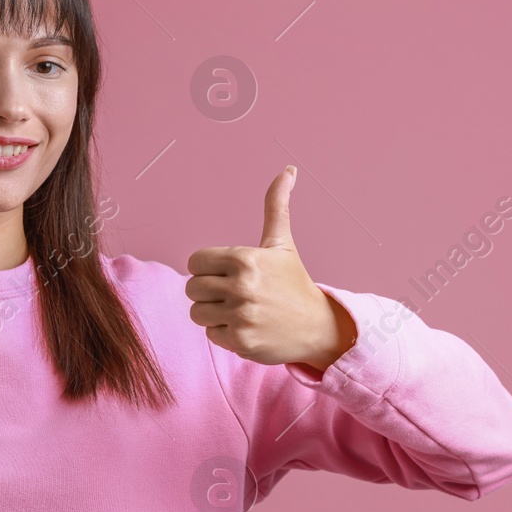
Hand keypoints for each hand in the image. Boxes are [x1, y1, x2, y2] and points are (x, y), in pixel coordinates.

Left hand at [185, 165, 357, 371]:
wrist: (319, 327)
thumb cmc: (294, 282)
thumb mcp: (282, 243)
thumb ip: (276, 206)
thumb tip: (288, 170)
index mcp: (245, 259)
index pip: (195, 262)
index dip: (207, 268)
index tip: (227, 274)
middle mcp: (241, 287)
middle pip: (192, 288)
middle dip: (209, 291)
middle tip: (235, 294)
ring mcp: (241, 316)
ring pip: (197, 313)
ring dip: (213, 314)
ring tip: (240, 311)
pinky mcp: (240, 341)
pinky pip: (210, 335)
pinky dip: (224, 334)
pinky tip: (247, 328)